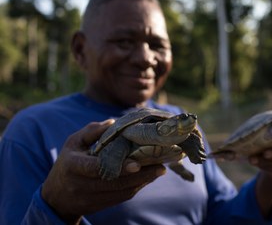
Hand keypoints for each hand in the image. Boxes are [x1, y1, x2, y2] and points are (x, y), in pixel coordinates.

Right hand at [41, 120, 165, 223]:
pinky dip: (136, 188)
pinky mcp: (99, 205)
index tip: (137, 163)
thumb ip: (91, 131)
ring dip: (142, 182)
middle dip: (140, 175)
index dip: (117, 167)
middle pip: (114, 182)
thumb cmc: (67, 163)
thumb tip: (113, 122)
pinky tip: (148, 178)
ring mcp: (90, 198)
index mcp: (73, 166)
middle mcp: (81, 185)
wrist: (56, 197)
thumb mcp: (73, 143)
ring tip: (159, 170)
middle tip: (160, 165)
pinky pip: (121, 198)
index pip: (96, 168)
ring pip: (121, 192)